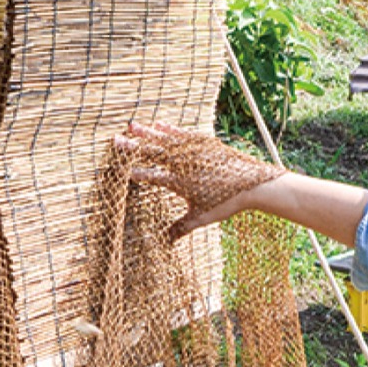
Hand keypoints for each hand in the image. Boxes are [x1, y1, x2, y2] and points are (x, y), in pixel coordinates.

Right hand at [113, 123, 286, 237]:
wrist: (252, 184)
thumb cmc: (226, 203)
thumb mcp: (202, 218)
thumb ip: (181, 227)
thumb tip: (166, 242)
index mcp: (180, 183)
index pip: (152, 177)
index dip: (136, 173)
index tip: (120, 169)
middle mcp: (184, 165)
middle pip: (154, 153)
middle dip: (133, 147)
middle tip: (115, 139)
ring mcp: (194, 152)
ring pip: (166, 140)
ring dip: (148, 132)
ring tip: (132, 125)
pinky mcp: (204, 144)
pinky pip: (183, 135)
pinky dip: (170, 130)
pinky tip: (160, 124)